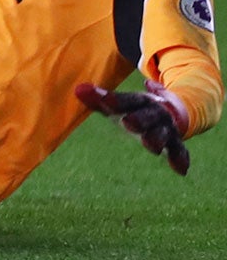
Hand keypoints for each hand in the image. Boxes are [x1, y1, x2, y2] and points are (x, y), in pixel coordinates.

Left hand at [76, 80, 191, 175]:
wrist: (171, 108)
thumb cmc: (134, 108)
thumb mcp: (118, 103)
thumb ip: (99, 99)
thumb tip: (78, 90)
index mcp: (140, 101)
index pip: (128, 100)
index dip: (117, 100)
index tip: (106, 101)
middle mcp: (156, 113)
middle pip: (148, 116)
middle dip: (139, 120)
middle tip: (128, 123)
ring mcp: (167, 128)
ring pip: (164, 134)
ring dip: (157, 139)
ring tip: (151, 147)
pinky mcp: (176, 143)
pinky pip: (180, 151)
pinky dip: (180, 159)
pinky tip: (181, 170)